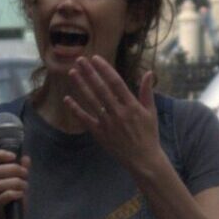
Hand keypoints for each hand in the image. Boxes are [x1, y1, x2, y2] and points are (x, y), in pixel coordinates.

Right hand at [0, 146, 29, 218]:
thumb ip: (21, 173)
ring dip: (15, 183)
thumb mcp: (19, 188)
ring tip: (25, 187)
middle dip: (12, 169)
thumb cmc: (12, 208)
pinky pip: (0, 198)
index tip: (13, 156)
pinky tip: (21, 196)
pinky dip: (13, 194)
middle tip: (26, 175)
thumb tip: (26, 158)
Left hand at [64, 55, 160, 174]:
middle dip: (89, 73)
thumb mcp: (151, 112)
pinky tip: (67, 98)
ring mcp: (108, 124)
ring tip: (72, 73)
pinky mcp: (100, 134)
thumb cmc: (149, 134)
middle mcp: (119, 113)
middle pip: (101, 89)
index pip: (116, 82)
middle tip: (80, 59)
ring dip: (81, 86)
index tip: (96, 58)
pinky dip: (76, 109)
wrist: (143, 160)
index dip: (105, 69)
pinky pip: (85, 119)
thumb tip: (149, 72)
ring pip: (91, 101)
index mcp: (132, 106)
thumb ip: (147, 91)